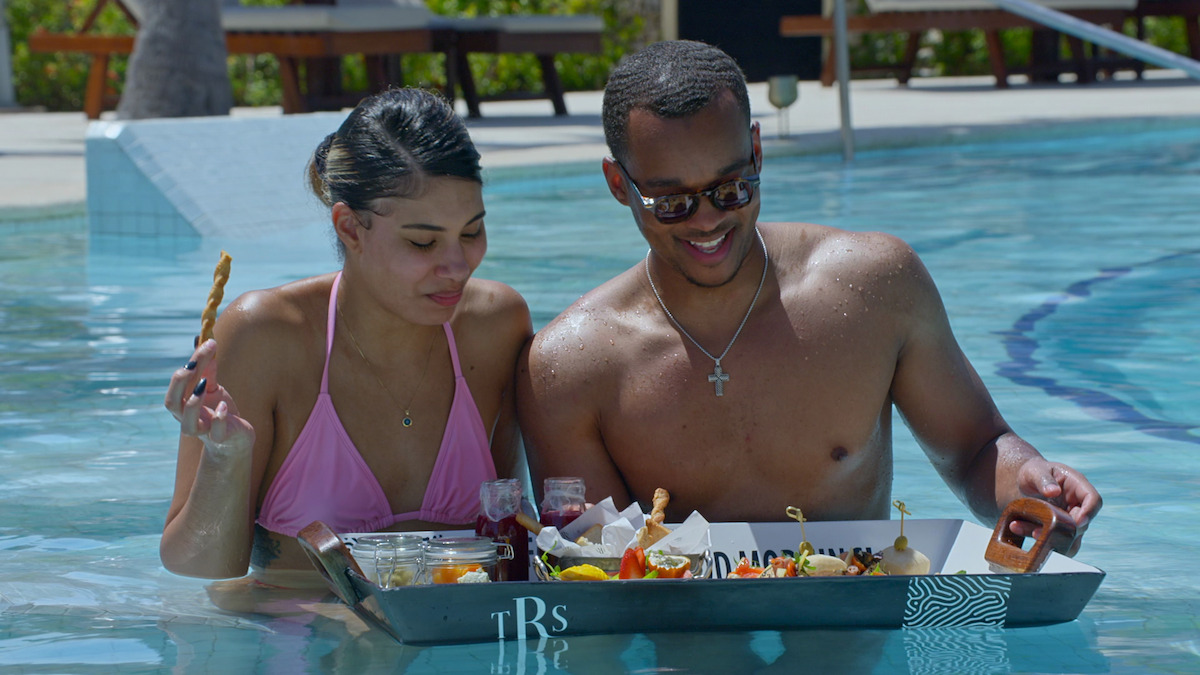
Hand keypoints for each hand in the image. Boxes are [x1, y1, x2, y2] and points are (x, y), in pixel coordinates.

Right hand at [165, 339, 254, 456]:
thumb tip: (208, 344)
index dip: (189, 365)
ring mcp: (203, 430)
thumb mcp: (214, 389)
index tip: (207, 345)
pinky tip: (223, 407)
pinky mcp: (220, 438)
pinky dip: (218, 419)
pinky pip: (216, 433)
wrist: (237, 438)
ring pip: (188, 425)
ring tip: (204, 387)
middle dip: (179, 384)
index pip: (178, 383)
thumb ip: (209, 371)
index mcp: (183, 404)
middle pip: (172, 404)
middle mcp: (188, 418)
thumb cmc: (221, 411)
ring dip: (193, 405)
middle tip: (191, 366)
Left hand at [1012, 459, 1101, 555]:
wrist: (1024, 483)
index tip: (1078, 522)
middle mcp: (1078, 505)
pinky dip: (1040, 540)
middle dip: (1065, 530)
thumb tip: (1054, 491)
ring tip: (1030, 533)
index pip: (1094, 500)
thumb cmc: (1033, 472)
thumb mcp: (1035, 471)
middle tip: (1041, 531)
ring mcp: (1070, 519)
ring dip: (1053, 539)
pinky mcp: (1059, 529)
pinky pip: (1055, 540)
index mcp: (1077, 486)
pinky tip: (1018, 528)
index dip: (1089, 512)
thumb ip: (1043, 479)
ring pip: (1069, 537)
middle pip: (1082, 523)